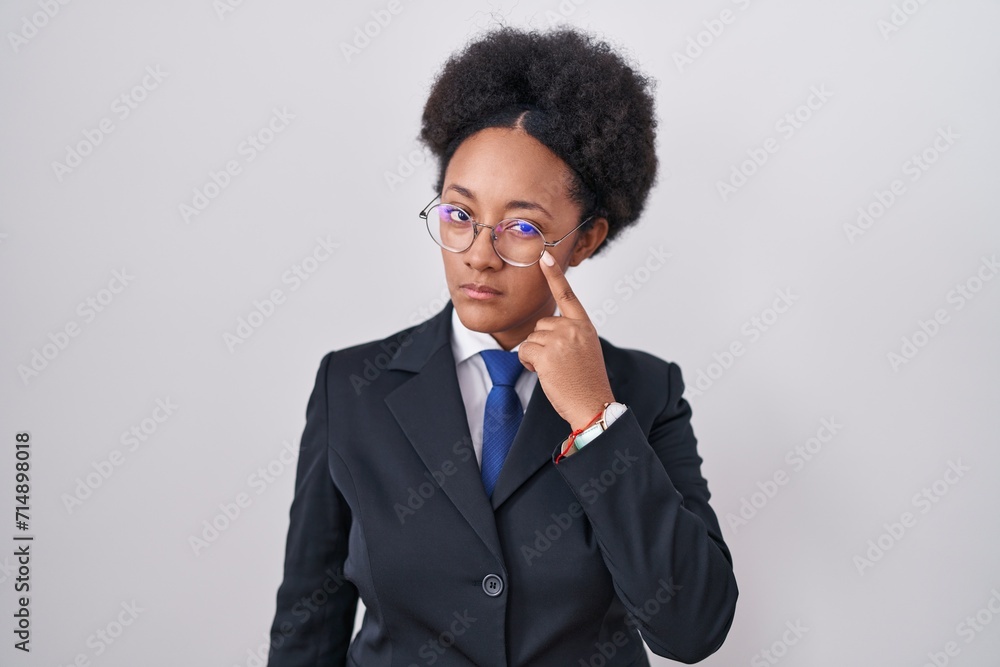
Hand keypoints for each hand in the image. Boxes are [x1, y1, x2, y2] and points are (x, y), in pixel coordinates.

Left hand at [518, 250, 614, 431]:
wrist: (593, 405)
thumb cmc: (587, 382)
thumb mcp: (586, 350)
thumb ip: (570, 334)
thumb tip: (545, 328)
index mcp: (584, 325)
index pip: (567, 295)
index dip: (554, 275)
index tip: (545, 256)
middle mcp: (573, 328)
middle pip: (541, 325)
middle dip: (542, 344)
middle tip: (560, 364)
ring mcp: (560, 340)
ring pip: (531, 339)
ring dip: (536, 356)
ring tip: (556, 371)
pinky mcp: (546, 354)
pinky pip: (524, 352)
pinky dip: (529, 364)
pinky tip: (546, 374)